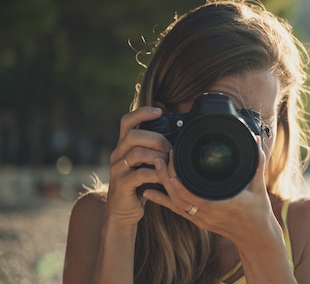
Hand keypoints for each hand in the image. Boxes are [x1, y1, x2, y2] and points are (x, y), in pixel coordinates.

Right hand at [106, 106, 171, 228]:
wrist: (123, 212)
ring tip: (170, 162)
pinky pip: (139, 175)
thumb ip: (155, 149)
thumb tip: (179, 135)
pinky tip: (164, 177)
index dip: (141, 113)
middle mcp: (117, 154)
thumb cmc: (140, 185)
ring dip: (157, 156)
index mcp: (124, 146)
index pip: (126, 121)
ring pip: (136, 153)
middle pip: (133, 135)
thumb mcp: (146, 164)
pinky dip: (155, 174)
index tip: (159, 111)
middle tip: (170, 147)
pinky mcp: (121, 185)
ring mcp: (117, 170)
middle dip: (155, 138)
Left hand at [143, 136, 276, 246]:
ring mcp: (202, 218)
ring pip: (175, 203)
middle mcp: (208, 213)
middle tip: (160, 158)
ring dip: (163, 185)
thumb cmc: (258, 211)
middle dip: (166, 177)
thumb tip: (256, 140)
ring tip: (155, 167)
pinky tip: (149, 192)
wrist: (255, 236)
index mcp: (222, 203)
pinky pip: (177, 210)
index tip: (173, 161)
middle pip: (180, 196)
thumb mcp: (258, 186)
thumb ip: (256, 162)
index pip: (195, 194)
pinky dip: (161, 201)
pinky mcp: (198, 221)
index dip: (180, 181)